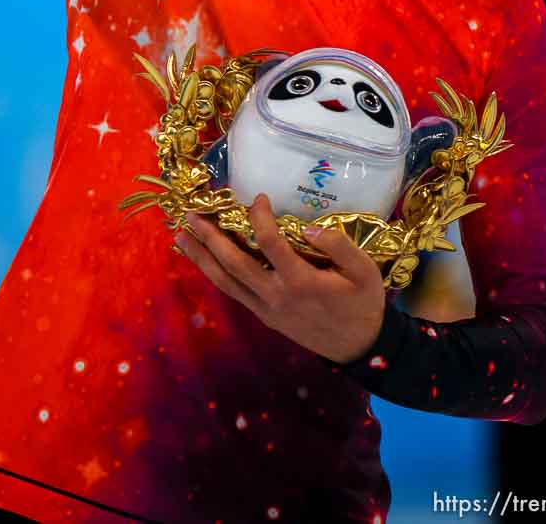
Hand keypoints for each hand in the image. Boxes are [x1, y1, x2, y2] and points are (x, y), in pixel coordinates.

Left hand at [176, 194, 385, 363]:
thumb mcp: (365, 271)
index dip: (259, 217)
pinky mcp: (264, 315)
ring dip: (202, 258)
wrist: (359, 347)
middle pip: (234, 263)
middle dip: (210, 238)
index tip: (259, 198)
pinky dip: (214, 275)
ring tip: (181, 236)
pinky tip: (203, 260)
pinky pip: (233, 292)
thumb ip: (339, 246)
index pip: (269, 243)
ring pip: (226, 281)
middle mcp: (276, 295)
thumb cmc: (363, 304)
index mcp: (301, 281)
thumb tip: (310, 228)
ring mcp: (266, 308)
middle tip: (190, 214)